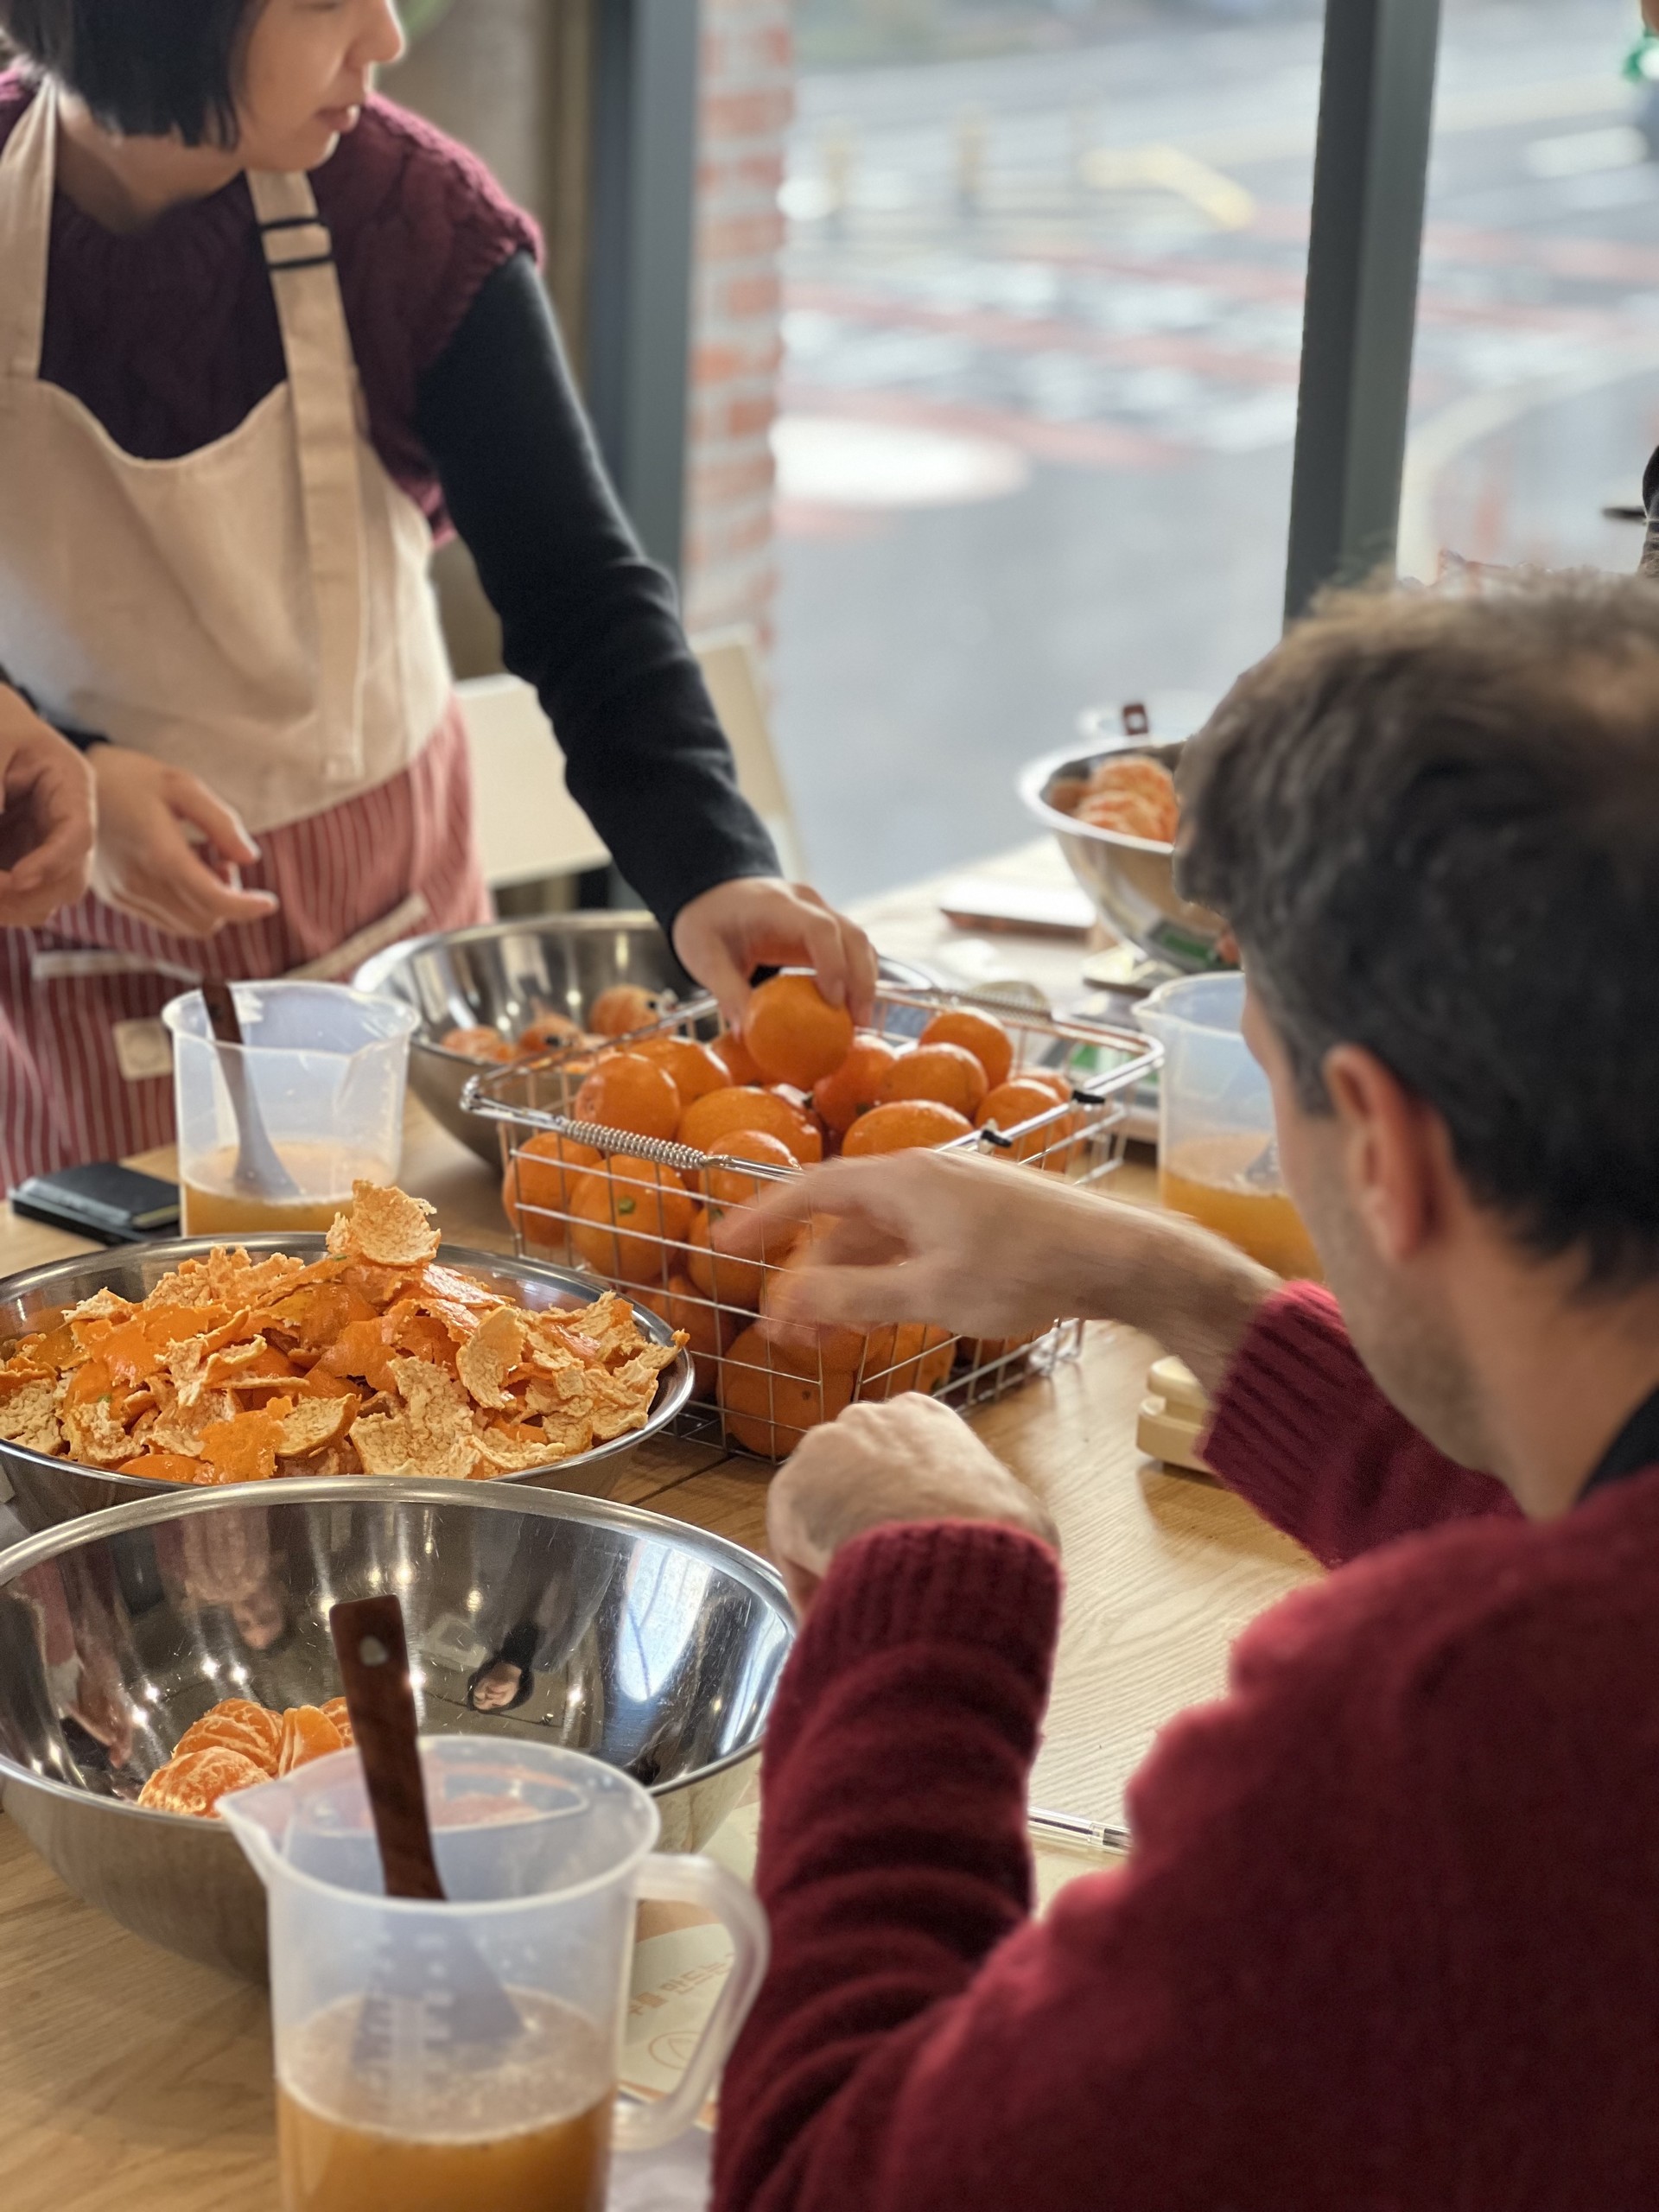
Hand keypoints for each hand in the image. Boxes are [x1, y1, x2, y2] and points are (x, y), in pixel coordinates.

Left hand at [0, 691, 95, 925]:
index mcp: (72, 784)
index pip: (79, 835)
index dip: (52, 863)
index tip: (14, 880)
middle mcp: (67, 823)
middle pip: (71, 880)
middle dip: (29, 896)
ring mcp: (46, 845)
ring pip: (46, 898)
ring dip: (12, 907)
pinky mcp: (22, 859)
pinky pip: (19, 897)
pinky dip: (2, 904)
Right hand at [90, 747, 279, 937]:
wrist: (76, 785)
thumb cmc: (133, 778)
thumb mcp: (182, 784)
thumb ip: (221, 822)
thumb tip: (250, 858)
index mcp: (159, 853)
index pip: (213, 900)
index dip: (247, 908)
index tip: (269, 903)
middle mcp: (139, 882)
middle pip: (205, 921)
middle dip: (228, 900)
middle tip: (222, 859)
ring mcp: (124, 894)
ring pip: (187, 927)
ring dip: (208, 905)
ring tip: (203, 862)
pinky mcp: (116, 898)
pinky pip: (165, 921)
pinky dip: (186, 905)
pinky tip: (182, 871)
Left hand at [671, 876, 877, 1032]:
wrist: (710, 893)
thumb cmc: (705, 922)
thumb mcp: (703, 957)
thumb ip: (726, 992)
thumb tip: (745, 1034)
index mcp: (775, 905)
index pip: (820, 928)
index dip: (834, 965)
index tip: (833, 1003)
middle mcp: (806, 903)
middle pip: (852, 935)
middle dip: (862, 980)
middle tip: (858, 1023)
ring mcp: (818, 911)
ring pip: (858, 941)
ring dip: (865, 980)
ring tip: (859, 1022)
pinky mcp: (822, 926)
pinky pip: (850, 948)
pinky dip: (857, 975)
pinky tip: (850, 1007)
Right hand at [721, 1148, 1278, 1395]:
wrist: (1116, 1256)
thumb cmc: (1027, 1268)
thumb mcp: (931, 1292)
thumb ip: (855, 1295)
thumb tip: (791, 1298)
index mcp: (900, 1180)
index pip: (806, 1191)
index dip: (758, 1219)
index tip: (721, 1246)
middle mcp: (918, 1176)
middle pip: (838, 1221)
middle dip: (803, 1274)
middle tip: (780, 1330)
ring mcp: (948, 1196)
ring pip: (873, 1237)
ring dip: (843, 1283)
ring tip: (825, 1338)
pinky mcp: (973, 1218)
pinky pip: (906, 1243)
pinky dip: (880, 1278)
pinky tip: (877, 1317)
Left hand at [769, 1394, 1056, 1616]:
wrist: (954, 1548)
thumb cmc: (998, 1529)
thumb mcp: (1017, 1507)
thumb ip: (990, 1507)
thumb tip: (992, 1537)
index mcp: (923, 1415)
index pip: (898, 1456)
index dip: (901, 1505)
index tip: (908, 1543)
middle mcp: (867, 1418)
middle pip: (853, 1477)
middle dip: (861, 1521)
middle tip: (881, 1572)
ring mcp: (822, 1449)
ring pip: (821, 1511)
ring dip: (833, 1551)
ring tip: (859, 1599)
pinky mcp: (787, 1492)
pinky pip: (795, 1549)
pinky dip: (811, 1583)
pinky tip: (839, 1610)